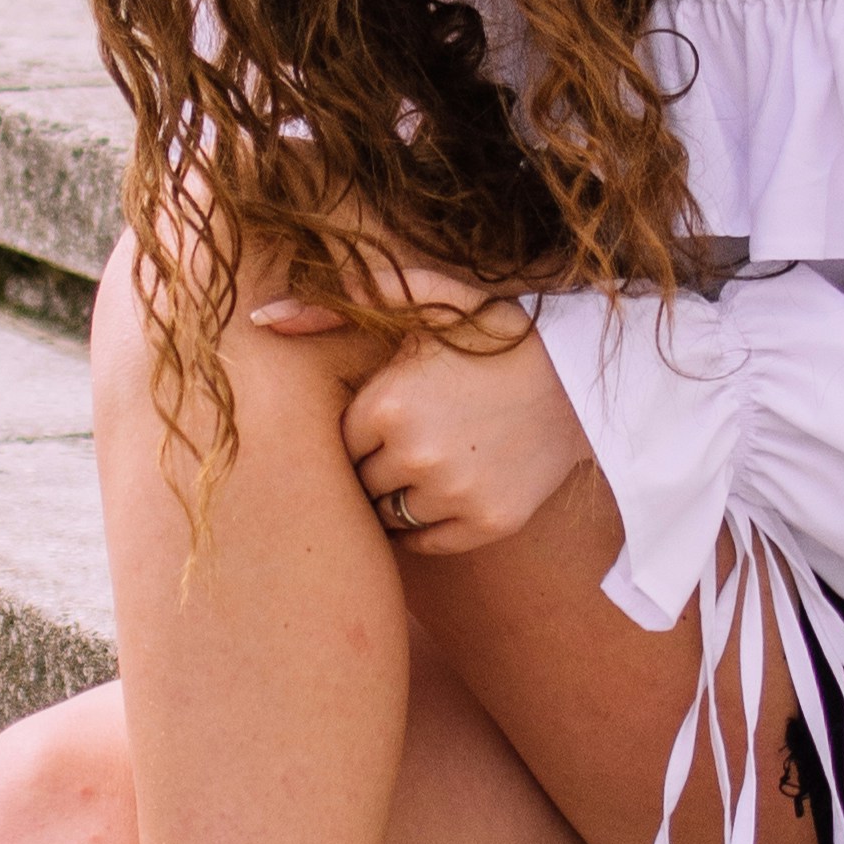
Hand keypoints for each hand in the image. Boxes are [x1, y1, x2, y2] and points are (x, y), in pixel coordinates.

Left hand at [249, 257, 589, 556]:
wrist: (582, 376)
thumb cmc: (494, 335)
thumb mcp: (426, 300)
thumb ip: (342, 303)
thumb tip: (261, 317)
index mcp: (388, 405)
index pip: (341, 441)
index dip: (366, 426)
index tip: (398, 408)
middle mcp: (416, 457)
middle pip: (361, 481)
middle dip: (380, 461)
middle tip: (421, 433)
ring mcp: (454, 496)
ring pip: (388, 515)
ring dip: (401, 494)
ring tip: (438, 457)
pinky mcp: (487, 525)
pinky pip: (425, 543)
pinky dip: (431, 523)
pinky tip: (455, 485)